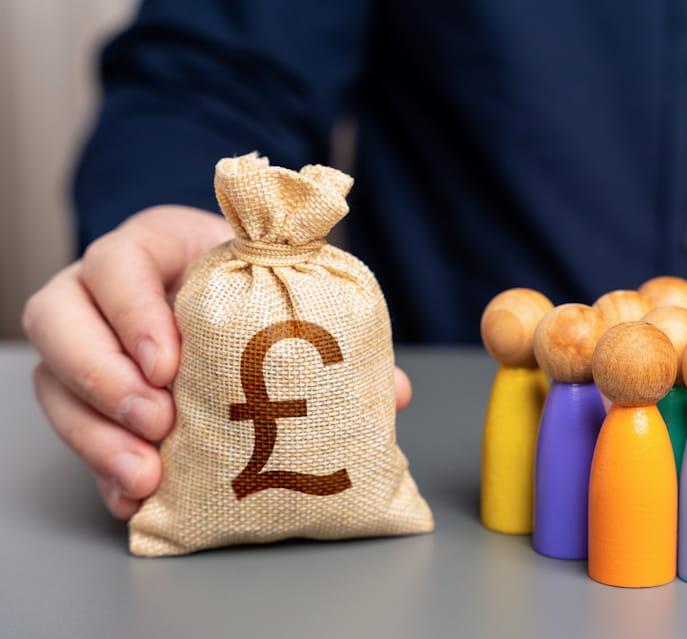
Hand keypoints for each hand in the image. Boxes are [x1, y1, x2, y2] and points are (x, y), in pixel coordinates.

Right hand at [23, 205, 413, 519]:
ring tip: (145, 474)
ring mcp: (85, 345)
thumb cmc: (246, 285)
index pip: (117, 262)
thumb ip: (325, 328)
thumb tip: (395, 391)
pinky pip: (74, 433)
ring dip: (94, 434)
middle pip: (58, 321)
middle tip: (157, 420)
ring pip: (53, 382)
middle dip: (103, 376)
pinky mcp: (87, 398)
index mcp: (150, 251)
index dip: (133, 311)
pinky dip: (100, 470)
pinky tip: (135, 499)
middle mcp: (99, 293)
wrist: (215, 294)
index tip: (169, 362)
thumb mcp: (280, 288)